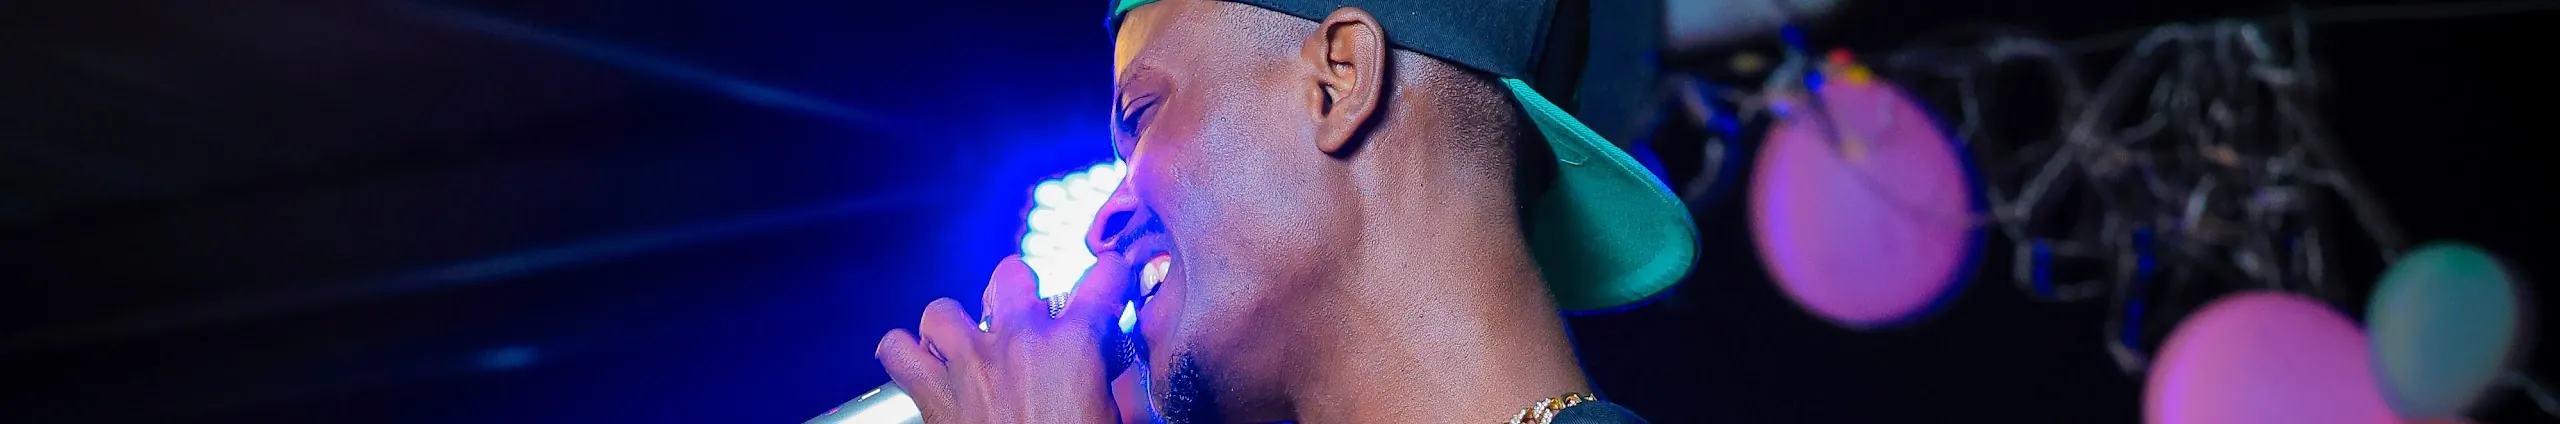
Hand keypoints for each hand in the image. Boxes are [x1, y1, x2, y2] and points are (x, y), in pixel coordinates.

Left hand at [876, 254, 1133, 423]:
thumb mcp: (1111, 418)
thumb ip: (1111, 387)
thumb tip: (1111, 377)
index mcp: (1076, 345)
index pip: (1103, 280)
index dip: (1110, 275)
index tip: (1108, 279)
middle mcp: (1020, 341)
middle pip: (1010, 274)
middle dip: (1017, 289)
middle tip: (1025, 314)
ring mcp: (970, 364)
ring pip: (943, 310)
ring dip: (954, 323)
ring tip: (966, 341)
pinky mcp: (934, 393)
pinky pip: (897, 351)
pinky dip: (904, 352)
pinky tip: (922, 363)